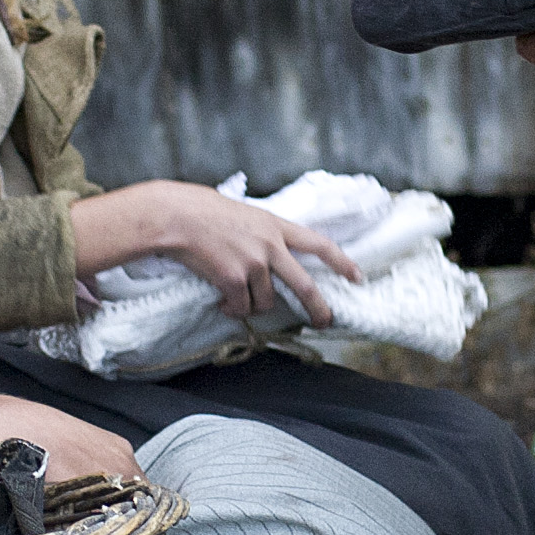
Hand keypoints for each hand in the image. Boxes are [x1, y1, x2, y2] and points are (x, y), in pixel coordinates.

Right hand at [76, 179, 360, 320]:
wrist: (177, 216)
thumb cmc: (204, 212)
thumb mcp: (246, 215)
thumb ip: (264, 233)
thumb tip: (273, 256)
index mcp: (276, 226)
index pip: (320, 245)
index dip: (342, 262)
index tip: (357, 277)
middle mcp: (271, 245)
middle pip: (305, 285)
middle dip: (318, 308)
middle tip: (324, 322)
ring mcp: (254, 263)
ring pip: (265, 302)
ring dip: (251, 306)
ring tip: (234, 296)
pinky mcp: (235, 279)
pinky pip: (240, 308)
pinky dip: (231, 309)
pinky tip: (220, 301)